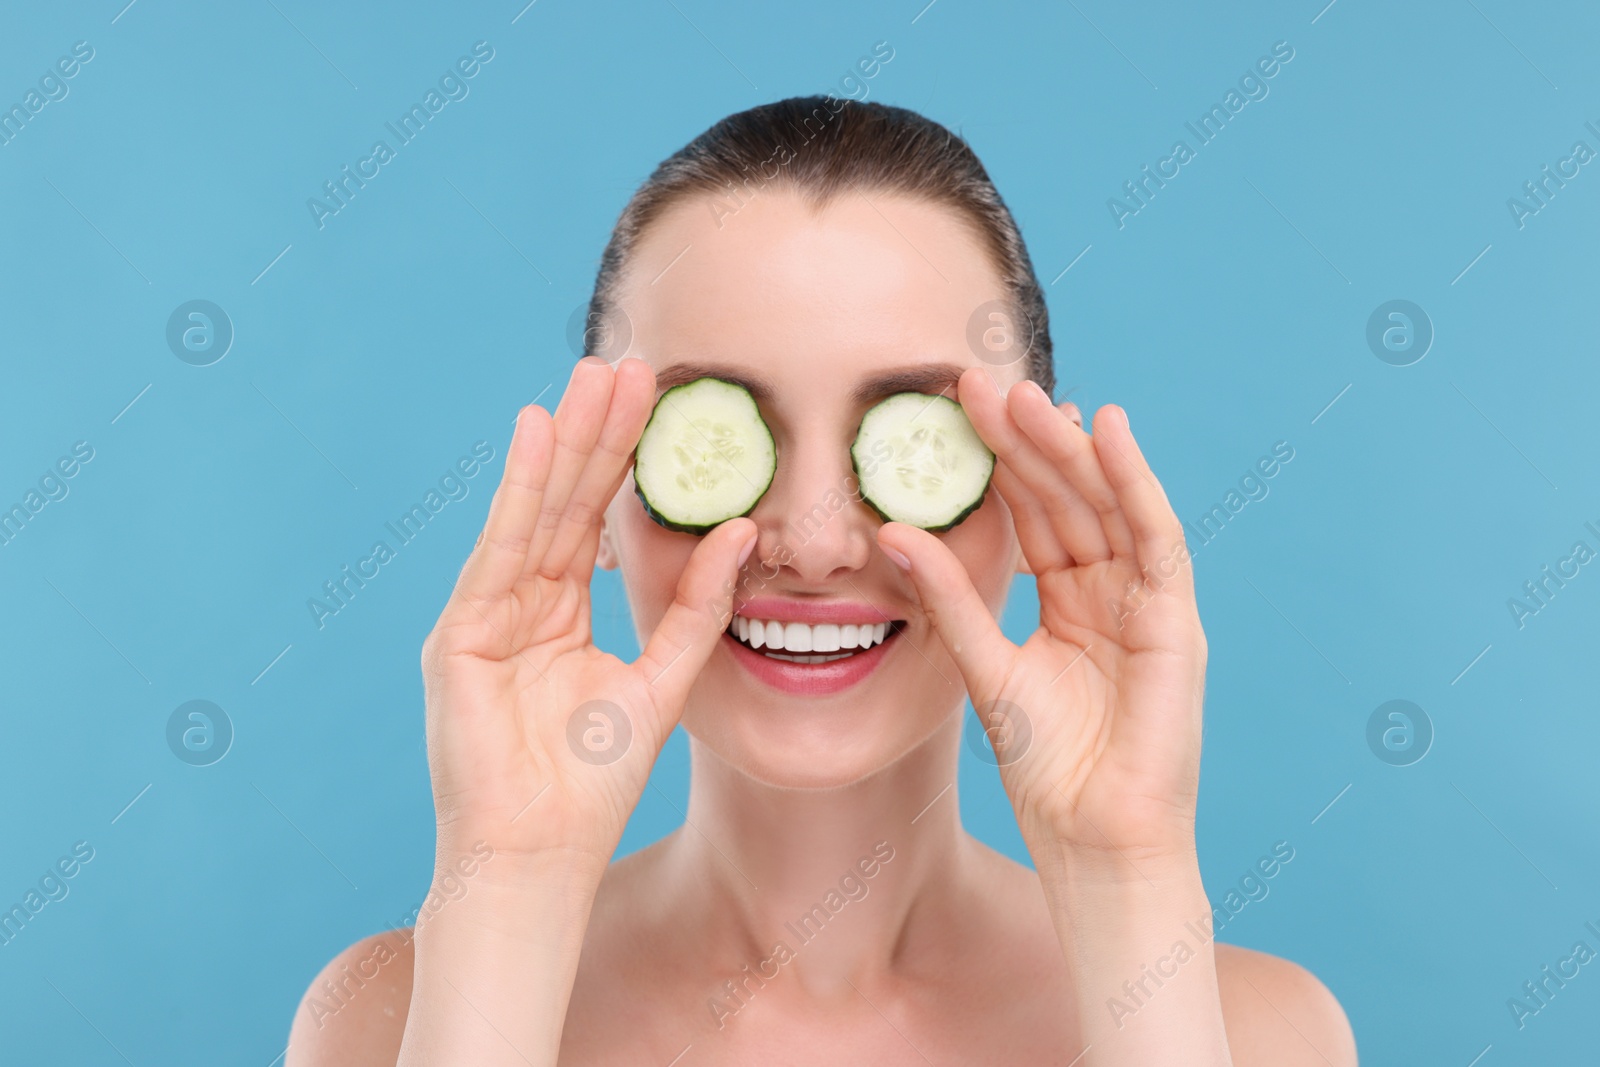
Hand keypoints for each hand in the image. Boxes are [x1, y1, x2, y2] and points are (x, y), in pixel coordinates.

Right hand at [420, 357, 755, 869]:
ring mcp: (486, 614)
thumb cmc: (592, 782)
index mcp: (560, 616)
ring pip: (538, 512)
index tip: (659, 400)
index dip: (626, 461)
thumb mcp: (663, 677)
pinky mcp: (462, 633)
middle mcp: (519, 604)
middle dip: (599, 434)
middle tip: (632, 363)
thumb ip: (699, 606)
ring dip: (568, 442)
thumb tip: (744, 532)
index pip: (596, 521)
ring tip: (597, 375)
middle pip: (567, 503)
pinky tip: (540, 430)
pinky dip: (522, 489)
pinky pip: (502, 548)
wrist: (539, 854)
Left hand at [877, 367, 1206, 867]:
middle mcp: (1110, 591)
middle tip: (978, 382)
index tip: (953, 410)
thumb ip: (948, 599)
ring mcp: (1146, 601)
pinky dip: (1134, 482)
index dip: (997, 461)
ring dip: (1067, 448)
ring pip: (1106, 505)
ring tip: (1026, 394)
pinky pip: (1155, 536)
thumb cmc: (1047, 767)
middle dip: (1024, 440)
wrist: (1095, 839)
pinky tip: (1107, 431)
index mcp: (1069, 601)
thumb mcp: (983, 666)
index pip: (1032, 514)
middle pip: (1066, 498)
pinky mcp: (1174, 619)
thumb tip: (891, 533)